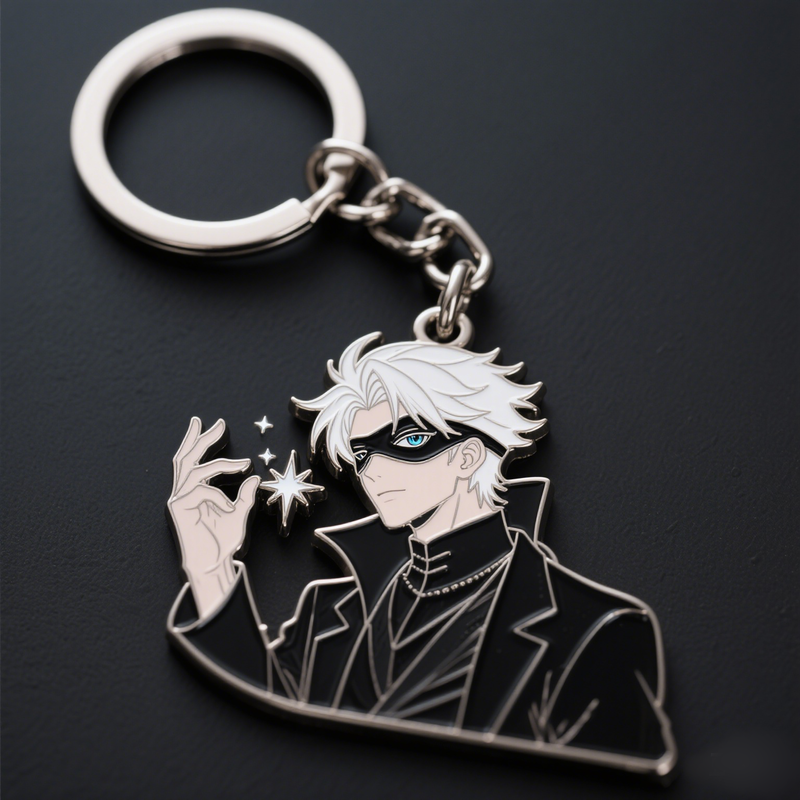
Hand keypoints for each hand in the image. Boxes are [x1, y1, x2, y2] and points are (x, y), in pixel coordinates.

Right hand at [167, 417, 259, 618]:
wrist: (212, 565)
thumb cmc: (223, 543)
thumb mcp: (240, 514)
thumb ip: (246, 496)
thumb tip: (253, 478)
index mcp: (194, 492)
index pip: (194, 461)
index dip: (202, 442)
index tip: (217, 427)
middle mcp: (183, 494)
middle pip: (186, 458)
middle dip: (201, 438)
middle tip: (218, 423)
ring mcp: (178, 501)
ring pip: (194, 470)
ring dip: (220, 463)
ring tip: (244, 464)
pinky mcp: (177, 509)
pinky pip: (200, 490)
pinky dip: (218, 494)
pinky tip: (228, 506)